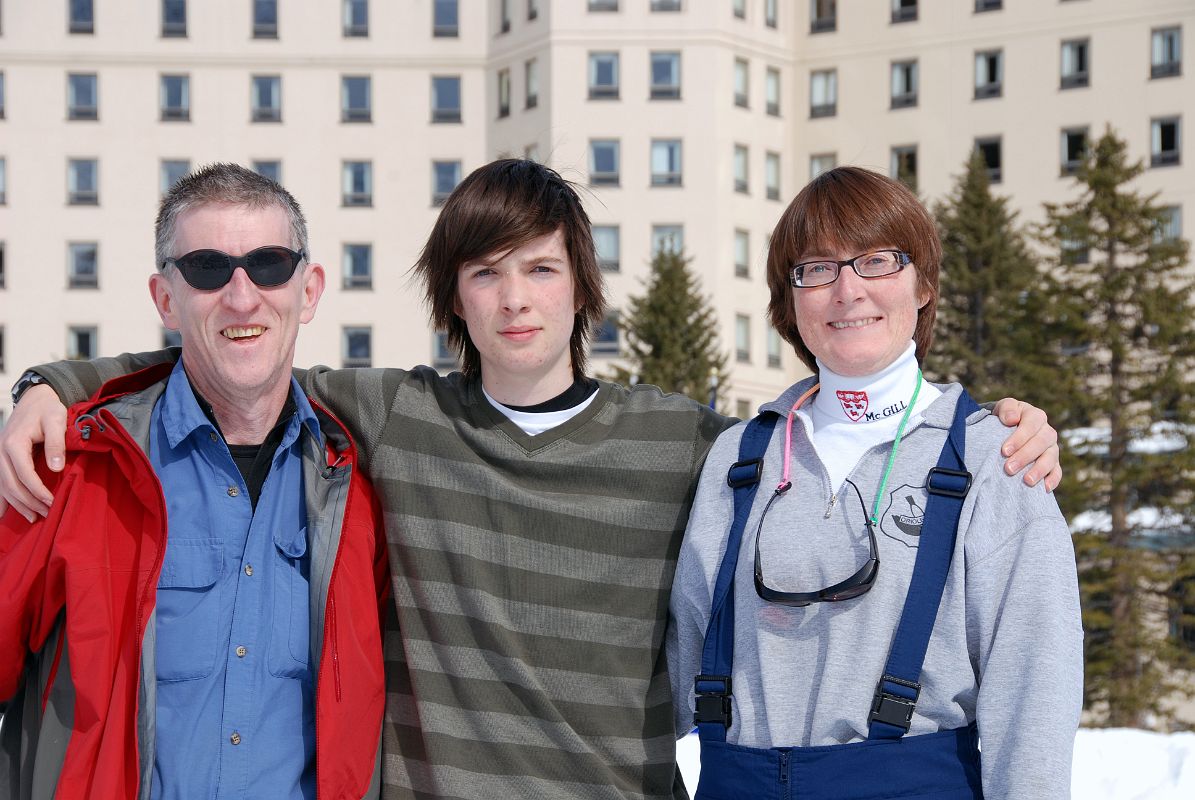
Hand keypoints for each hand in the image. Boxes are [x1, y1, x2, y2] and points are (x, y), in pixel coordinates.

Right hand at [0, 384, 67, 520]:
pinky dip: (1, 499)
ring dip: (17, 504)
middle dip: (28, 502)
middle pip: (11, 484)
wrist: (35, 399)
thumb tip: (56, 468)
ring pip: (3, 486)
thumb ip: (56, 444)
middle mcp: (1, 451)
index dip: (37, 490)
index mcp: (14, 443)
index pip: (24, 474)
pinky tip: (3, 514)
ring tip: (34, 518)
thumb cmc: (48, 409)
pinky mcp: (1, 458)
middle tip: (46, 514)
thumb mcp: (56, 421)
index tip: (51, 502)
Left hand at [992, 398, 1060, 491]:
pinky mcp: (1053, 463)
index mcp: (1035, 416)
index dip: (1019, 438)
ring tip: (1027, 481)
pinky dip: (1053, 479)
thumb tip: (1012, 419)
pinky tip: (1044, 488)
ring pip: (1051, 458)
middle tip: (1009, 468)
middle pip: (1041, 443)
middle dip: (1025, 456)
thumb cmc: (1003, 418)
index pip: (1031, 425)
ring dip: (1039, 470)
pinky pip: (1057, 471)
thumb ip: (1006, 408)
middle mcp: (1046, 432)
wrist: (1004, 428)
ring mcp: (1051, 448)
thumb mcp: (1002, 408)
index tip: (1004, 450)